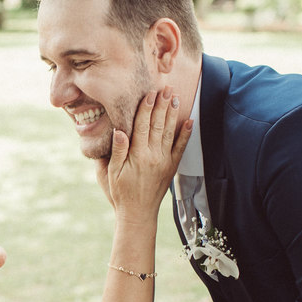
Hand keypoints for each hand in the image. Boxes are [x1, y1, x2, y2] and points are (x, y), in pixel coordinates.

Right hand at [96, 87, 191, 218]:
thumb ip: (117, 151)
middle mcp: (153, 156)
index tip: (149, 93)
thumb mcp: (112, 173)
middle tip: (166, 88)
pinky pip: (180, 148)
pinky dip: (186, 134)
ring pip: (170, 132)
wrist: (138, 213)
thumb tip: (119, 131)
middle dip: (162, 105)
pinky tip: (189, 121)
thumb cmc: (121, 193)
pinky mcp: (171, 167)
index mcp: (137, 155)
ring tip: (175, 97)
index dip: (146, 108)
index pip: (142, 126)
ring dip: (173, 114)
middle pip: (158, 125)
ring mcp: (164, 161)